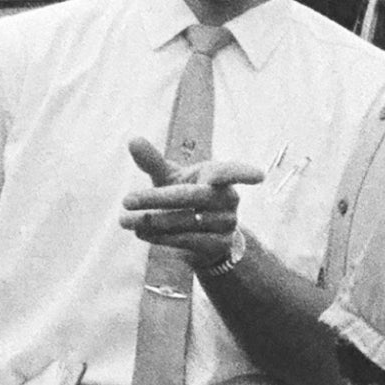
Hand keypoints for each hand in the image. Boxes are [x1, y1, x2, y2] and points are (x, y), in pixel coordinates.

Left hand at [119, 137, 264, 269]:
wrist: (204, 239)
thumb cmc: (186, 198)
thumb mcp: (171, 179)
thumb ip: (154, 162)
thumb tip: (132, 140)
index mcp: (219, 176)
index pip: (232, 172)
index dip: (244, 173)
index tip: (259, 177)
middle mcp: (228, 198)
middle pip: (191, 197)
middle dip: (156, 198)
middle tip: (126, 199)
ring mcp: (225, 223)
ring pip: (184, 221)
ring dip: (150, 221)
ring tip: (124, 220)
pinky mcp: (218, 244)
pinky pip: (186, 240)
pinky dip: (160, 237)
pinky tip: (140, 233)